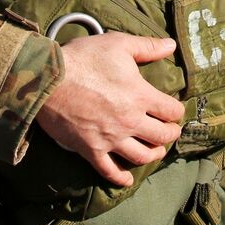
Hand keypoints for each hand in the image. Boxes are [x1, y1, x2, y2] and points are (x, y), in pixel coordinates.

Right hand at [35, 32, 184, 186]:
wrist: (47, 79)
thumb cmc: (83, 59)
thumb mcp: (118, 44)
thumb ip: (147, 46)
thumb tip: (171, 45)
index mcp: (139, 95)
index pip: (171, 111)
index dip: (176, 110)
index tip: (174, 109)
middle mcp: (129, 121)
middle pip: (161, 136)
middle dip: (170, 134)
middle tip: (170, 130)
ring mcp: (110, 139)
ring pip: (141, 157)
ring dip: (153, 155)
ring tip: (156, 150)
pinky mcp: (91, 150)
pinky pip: (109, 171)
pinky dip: (121, 178)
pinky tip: (128, 179)